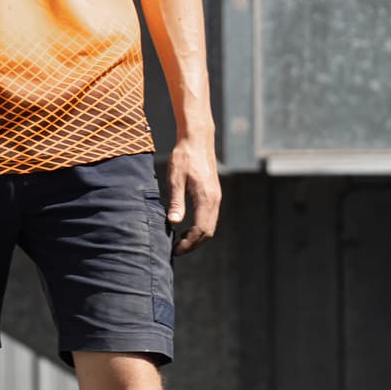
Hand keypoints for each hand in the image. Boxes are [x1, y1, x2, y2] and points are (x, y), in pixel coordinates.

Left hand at [165, 135, 220, 254]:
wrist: (198, 140)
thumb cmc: (184, 157)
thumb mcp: (175, 178)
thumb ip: (176, 201)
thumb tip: (174, 222)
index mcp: (206, 198)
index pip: (200, 229)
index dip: (189, 243)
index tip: (175, 249)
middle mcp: (215, 200)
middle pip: (208, 231)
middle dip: (194, 243)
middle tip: (177, 249)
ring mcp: (216, 197)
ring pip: (211, 225)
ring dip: (197, 236)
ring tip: (180, 241)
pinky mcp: (214, 194)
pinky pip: (210, 217)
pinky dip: (201, 227)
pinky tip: (187, 227)